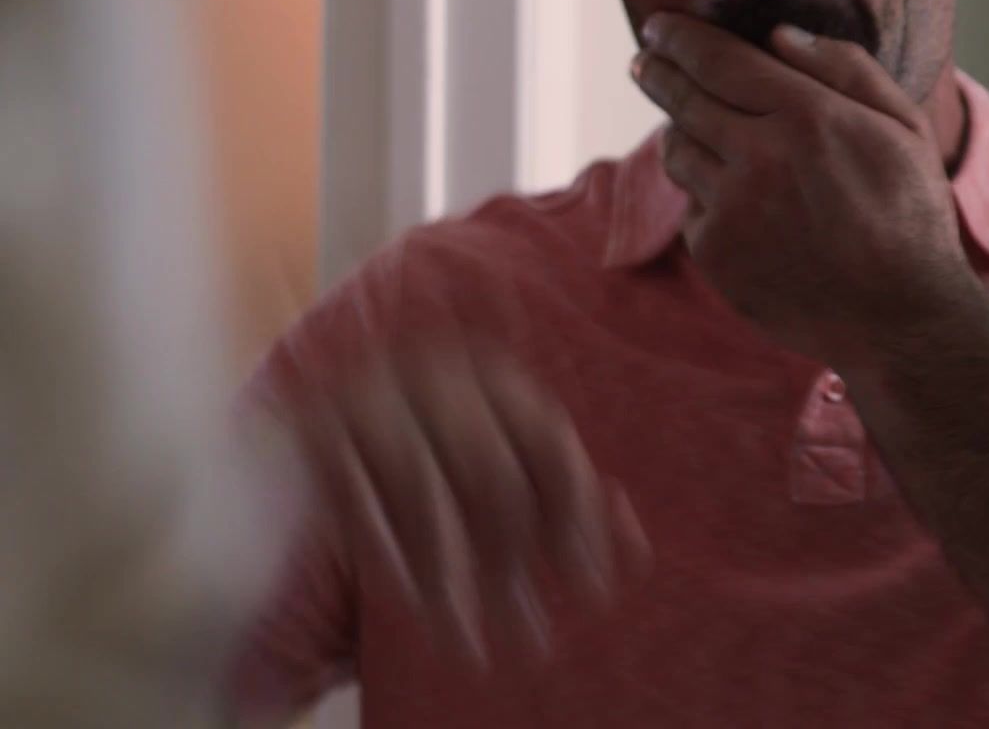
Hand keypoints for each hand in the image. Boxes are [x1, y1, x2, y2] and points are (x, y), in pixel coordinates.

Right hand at [262, 345, 651, 667]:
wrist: (324, 399)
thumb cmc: (440, 446)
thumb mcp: (510, 462)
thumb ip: (567, 498)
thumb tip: (636, 552)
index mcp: (498, 373)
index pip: (552, 448)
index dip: (577, 522)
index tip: (593, 592)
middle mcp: (441, 373)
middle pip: (492, 477)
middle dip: (513, 566)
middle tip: (531, 641)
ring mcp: (376, 394)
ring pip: (426, 500)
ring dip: (451, 582)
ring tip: (469, 647)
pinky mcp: (321, 428)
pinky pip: (359, 507)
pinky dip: (390, 562)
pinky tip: (412, 608)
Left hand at [632, 16, 981, 366]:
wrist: (900, 319)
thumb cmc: (910, 215)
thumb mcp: (905, 127)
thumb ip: (847, 69)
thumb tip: (780, 36)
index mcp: (808, 117)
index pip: (718, 60)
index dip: (680, 38)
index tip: (658, 26)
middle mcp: (760, 158)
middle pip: (683, 99)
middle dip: (658, 71)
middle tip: (644, 60)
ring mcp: (732, 209)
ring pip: (678, 151)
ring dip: (682, 132)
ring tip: (700, 130)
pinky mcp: (716, 255)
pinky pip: (693, 207)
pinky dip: (709, 196)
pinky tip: (744, 205)